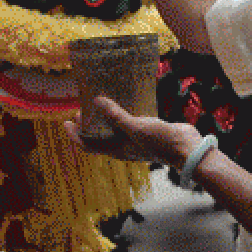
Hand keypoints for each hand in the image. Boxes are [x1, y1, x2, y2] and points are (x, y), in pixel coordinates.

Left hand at [64, 96, 200, 165]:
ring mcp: (134, 140)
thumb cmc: (159, 142)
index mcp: (116, 149)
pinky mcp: (146, 133)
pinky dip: (121, 116)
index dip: (74, 136)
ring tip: (98, 105)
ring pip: (113, 132)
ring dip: (103, 121)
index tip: (65, 123)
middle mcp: (123, 147)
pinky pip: (128, 124)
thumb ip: (115, 115)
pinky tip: (123, 104)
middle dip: (87, 126)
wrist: (186, 148)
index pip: (88, 146)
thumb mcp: (134, 127)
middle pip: (98, 139)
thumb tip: (97, 101)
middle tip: (80, 110)